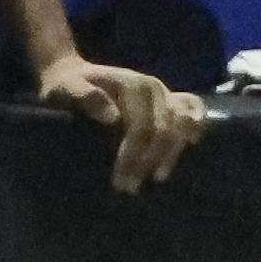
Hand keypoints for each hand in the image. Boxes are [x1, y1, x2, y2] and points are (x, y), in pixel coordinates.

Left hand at [35, 49, 206, 192]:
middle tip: (131, 187)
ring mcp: (165, 92)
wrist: (71, 74)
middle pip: (163, 130)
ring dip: (171, 154)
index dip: (134, 155)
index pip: (141, 127)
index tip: (121, 180)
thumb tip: (113, 118)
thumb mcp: (64, 88)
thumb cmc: (65, 86)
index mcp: (132, 84)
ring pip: (182, 125)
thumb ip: (84, 97)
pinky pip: (193, 107)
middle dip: (149, 161)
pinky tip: (192, 144)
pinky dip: (196, 124)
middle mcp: (154, 87)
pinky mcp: (169, 98)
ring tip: (157, 178)